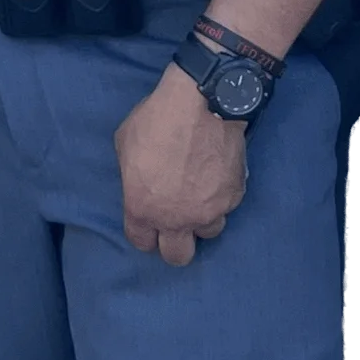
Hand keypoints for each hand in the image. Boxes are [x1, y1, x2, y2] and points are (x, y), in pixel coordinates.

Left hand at [116, 69, 247, 263]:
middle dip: (175, 244)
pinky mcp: (233, 197)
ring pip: (208, 232)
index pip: (142, 242)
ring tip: (201, 194)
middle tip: (177, 223)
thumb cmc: (156, 119)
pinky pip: (226, 207)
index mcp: (143, 208)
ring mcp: (208, 211)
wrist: (201, 103)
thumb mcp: (126, 145)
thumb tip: (143, 181)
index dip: (145, 233)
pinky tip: (217, 175)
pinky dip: (221, 196)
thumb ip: (133, 175)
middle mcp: (176, 219)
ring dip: (202, 218)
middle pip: (178, 256)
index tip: (150, 224)